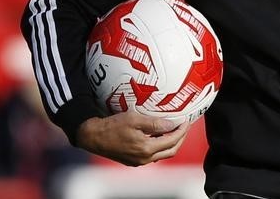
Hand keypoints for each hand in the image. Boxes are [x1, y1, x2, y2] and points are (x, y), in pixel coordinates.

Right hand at [76, 111, 190, 165]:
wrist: (93, 136)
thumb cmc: (112, 126)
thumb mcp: (135, 119)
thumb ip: (155, 123)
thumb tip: (172, 124)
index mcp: (146, 148)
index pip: (172, 140)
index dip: (182, 130)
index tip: (186, 121)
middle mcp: (144, 158)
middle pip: (171, 151)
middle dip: (180, 138)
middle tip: (184, 126)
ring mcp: (138, 161)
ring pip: (162, 154)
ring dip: (171, 143)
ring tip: (174, 129)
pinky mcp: (133, 161)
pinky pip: (152, 155)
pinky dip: (160, 146)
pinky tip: (159, 135)